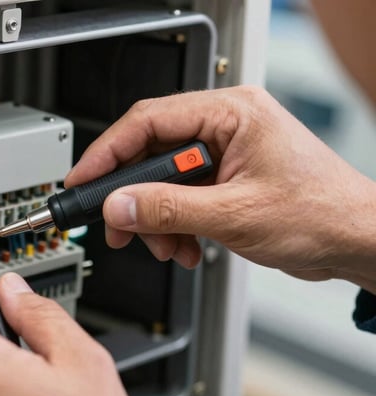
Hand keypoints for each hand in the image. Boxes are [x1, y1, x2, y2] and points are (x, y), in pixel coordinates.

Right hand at [65, 85, 375, 292]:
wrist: (357, 241)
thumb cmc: (321, 214)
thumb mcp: (234, 214)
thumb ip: (167, 210)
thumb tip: (118, 206)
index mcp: (231, 113)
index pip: (148, 121)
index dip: (107, 152)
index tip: (82, 180)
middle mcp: (226, 126)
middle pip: (151, 153)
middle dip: (132, 197)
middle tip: (115, 225)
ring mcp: (225, 153)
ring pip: (162, 181)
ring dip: (155, 219)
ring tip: (165, 246)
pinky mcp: (225, 179)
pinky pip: (180, 197)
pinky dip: (174, 225)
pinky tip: (185, 247)